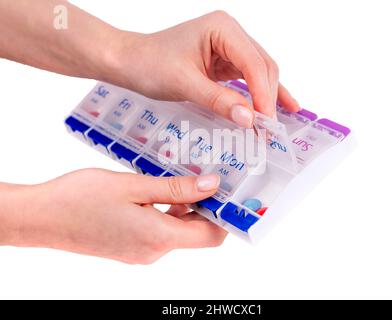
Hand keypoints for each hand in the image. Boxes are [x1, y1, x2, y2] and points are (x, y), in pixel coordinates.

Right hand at [4, 169, 225, 263]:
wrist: (42, 217)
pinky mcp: (131, 246)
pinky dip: (168, 212)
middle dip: (207, 207)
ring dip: (186, 207)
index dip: (224, 215)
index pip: (210, 235)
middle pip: (196, 233)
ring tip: (186, 176)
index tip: (230, 192)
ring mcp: (141, 251)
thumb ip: (175, 188)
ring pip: (178, 230)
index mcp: (158, 238)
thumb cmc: (81, 198)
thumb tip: (211, 186)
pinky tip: (162, 188)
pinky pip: (160, 230)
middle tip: (210, 175)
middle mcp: (153, 251)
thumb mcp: (134, 186)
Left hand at [107, 11, 299, 127]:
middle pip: (262, 68)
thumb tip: (250, 119)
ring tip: (273, 125)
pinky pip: (249, 79)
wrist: (130, 62)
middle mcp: (230, 34)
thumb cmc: (150, 64)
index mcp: (223, 29)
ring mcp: (229, 48)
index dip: (263, 94)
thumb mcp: (185, 83)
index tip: (265, 122)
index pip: (253, 63)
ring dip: (267, 99)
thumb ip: (219, 100)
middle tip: (268, 130)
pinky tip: (281, 106)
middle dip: (267, 99)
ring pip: (259, 74)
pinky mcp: (225, 63)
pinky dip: (261, 94)